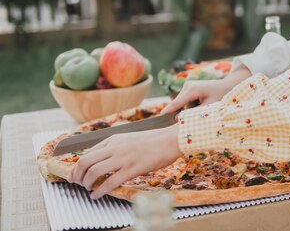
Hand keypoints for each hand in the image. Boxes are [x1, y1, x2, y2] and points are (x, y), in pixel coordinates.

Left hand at [67, 124, 181, 198]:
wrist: (170, 140)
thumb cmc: (153, 141)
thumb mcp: (128, 139)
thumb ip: (115, 147)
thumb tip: (102, 160)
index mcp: (113, 139)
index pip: (87, 153)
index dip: (77, 167)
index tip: (75, 175)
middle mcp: (115, 147)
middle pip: (85, 162)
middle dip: (77, 175)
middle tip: (77, 183)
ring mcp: (123, 158)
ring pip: (94, 172)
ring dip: (87, 183)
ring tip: (88, 189)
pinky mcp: (133, 168)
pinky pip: (110, 182)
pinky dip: (100, 191)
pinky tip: (97, 195)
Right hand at [160, 68, 252, 114]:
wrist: (228, 86)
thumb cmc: (221, 96)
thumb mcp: (209, 106)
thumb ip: (194, 113)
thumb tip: (179, 118)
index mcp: (192, 90)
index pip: (177, 103)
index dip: (168, 111)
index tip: (159, 118)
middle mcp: (187, 85)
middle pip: (178, 104)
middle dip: (183, 112)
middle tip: (192, 117)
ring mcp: (187, 85)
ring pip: (181, 103)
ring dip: (188, 108)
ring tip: (203, 107)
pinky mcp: (189, 87)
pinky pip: (185, 100)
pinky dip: (190, 105)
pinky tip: (201, 103)